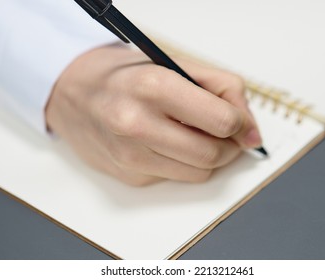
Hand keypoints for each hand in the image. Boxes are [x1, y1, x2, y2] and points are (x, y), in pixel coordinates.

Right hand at [46, 46, 261, 185]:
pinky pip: (177, 177)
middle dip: (230, 147)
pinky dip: (183, 163)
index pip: (220, 121)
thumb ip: (223, 89)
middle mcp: (137, 125)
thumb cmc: (127, 75)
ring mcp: (131, 156)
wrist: (74, 93)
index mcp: (153, 87)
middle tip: (226, 133)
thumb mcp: (176, 63)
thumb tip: (251, 131)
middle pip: (212, 154)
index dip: (241, 124)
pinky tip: (168, 143)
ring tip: (196, 135)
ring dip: (209, 157)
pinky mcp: (129, 176)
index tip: (241, 124)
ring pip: (199, 173)